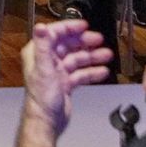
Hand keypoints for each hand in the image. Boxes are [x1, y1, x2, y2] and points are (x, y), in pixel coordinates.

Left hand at [19, 19, 112, 137]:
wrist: (46, 121)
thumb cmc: (41, 98)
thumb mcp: (44, 67)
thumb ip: (43, 45)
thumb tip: (40, 26)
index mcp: (38, 54)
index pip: (55, 33)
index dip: (70, 28)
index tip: (84, 25)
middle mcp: (47, 61)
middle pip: (68, 45)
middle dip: (85, 41)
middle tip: (99, 39)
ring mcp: (57, 73)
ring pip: (77, 59)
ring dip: (92, 56)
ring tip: (107, 55)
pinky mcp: (65, 84)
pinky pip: (81, 74)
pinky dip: (91, 72)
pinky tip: (102, 71)